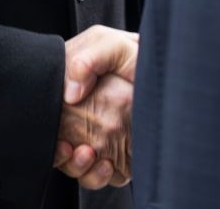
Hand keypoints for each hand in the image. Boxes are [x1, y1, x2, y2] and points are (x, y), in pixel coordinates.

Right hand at [55, 25, 139, 188]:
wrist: (170, 73)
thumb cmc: (136, 55)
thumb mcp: (108, 43)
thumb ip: (87, 59)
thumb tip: (70, 94)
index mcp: (74, 88)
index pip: (50, 115)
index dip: (49, 129)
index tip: (58, 136)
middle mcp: (84, 114)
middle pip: (60, 142)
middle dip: (62, 151)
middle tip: (75, 147)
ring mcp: (99, 137)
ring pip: (74, 162)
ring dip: (76, 165)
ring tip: (88, 154)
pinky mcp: (114, 156)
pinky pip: (96, 174)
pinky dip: (95, 175)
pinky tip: (105, 164)